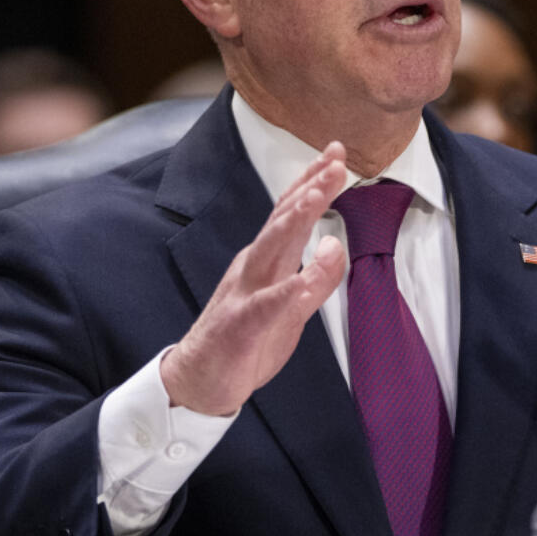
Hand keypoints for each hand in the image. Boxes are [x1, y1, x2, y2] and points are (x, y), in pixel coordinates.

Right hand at [161, 141, 347, 414]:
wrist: (199, 382)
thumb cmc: (247, 340)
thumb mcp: (295, 309)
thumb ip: (319, 277)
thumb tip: (335, 242)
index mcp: (267, 260)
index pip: (291, 213)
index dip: (314, 182)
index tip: (337, 153)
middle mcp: (254, 268)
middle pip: (282, 221)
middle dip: (309, 189)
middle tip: (335, 161)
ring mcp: (244, 294)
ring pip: (269, 252)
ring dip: (292, 223)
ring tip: (316, 198)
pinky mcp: (240, 327)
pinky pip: (264, 308)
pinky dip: (284, 293)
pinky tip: (302, 282)